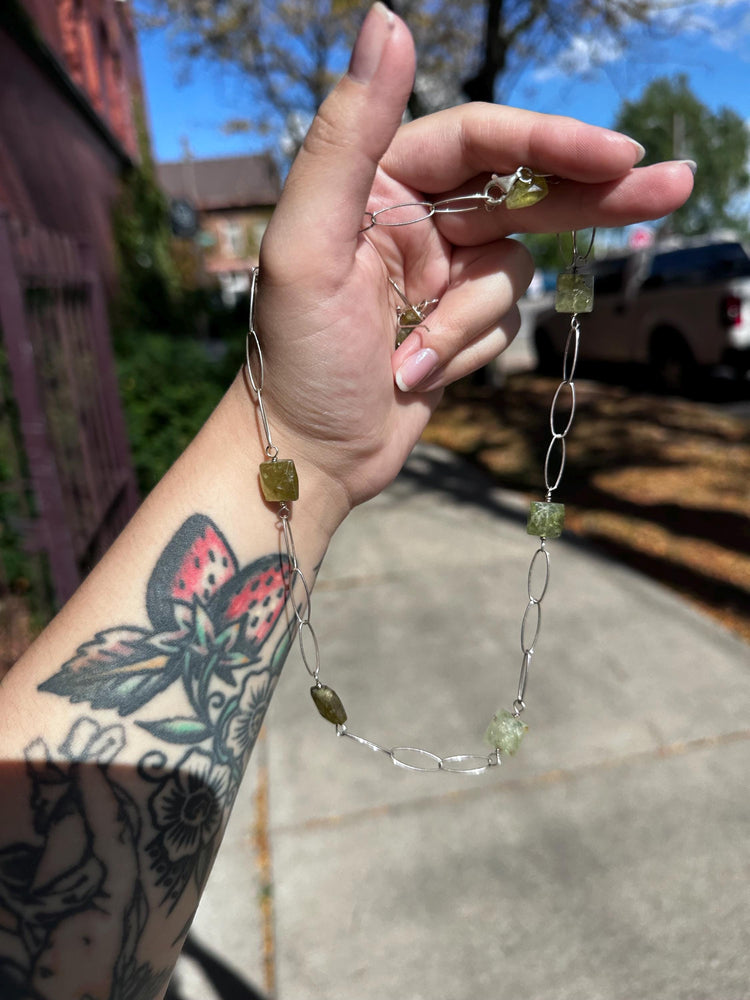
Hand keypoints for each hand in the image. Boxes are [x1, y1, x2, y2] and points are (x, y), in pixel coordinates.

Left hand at [254, 2, 693, 520]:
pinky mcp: (457, 323)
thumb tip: (387, 19)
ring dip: (471, 322)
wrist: (307, 456)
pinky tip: (415, 375)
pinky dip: (467, 351)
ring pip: (513, 269)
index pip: (481, 140)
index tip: (618, 155)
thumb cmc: (295, 358)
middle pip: (523, 188)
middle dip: (589, 194)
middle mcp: (415, 218)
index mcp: (376, 182)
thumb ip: (346, 134)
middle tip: (670, 185)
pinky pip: (502, 320)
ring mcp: (441, 273)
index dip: (550, 141)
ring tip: (411, 359)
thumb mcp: (308, 244)